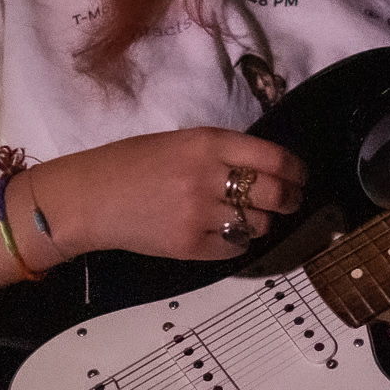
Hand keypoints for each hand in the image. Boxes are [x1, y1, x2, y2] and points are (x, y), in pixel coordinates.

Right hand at [30, 128, 308, 260]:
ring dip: (260, 221)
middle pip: (274, 193)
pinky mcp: (190, 245)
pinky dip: (237, 241)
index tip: (300, 176)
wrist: (89, 198)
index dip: (296, 171)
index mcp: (207, 143)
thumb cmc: (131, 163)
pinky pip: (235, 247)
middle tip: (289, 201)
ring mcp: (199, 214)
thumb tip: (267, 167)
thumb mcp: (180, 141)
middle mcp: (207, 177)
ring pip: (258, 223)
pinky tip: (224, 233)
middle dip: (290, 199)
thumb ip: (221, 151)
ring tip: (248, 217)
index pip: (274, 158)